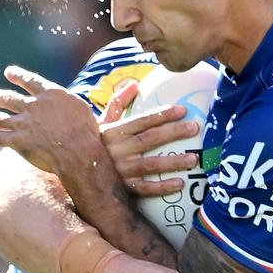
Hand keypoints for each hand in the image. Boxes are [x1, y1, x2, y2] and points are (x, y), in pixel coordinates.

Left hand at [0, 66, 105, 176]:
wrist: (79, 152)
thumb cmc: (91, 134)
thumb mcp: (100, 112)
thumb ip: (109, 102)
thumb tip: (134, 87)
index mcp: (52, 94)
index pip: (31, 81)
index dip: (19, 76)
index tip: (9, 72)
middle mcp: (34, 105)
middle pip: (10, 99)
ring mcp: (24, 123)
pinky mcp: (17, 140)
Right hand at [99, 81, 199, 196]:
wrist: (77, 173)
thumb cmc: (94, 145)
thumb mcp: (102, 123)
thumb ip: (117, 103)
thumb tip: (134, 84)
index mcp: (115, 132)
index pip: (143, 120)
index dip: (163, 114)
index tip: (183, 110)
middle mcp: (119, 150)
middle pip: (150, 139)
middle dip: (174, 132)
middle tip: (195, 128)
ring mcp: (121, 170)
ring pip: (150, 165)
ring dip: (173, 162)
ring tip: (193, 159)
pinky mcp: (123, 188)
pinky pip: (145, 188)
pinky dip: (162, 187)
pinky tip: (179, 184)